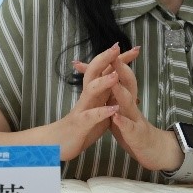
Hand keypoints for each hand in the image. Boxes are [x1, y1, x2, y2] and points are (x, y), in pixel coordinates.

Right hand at [54, 43, 132, 159]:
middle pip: (94, 72)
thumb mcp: (97, 105)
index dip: (119, 59)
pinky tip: (113, 108)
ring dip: (103, 82)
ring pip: (91, 91)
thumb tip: (116, 77)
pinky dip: (102, 112)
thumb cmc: (81, 125)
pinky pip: (91, 116)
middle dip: (106, 59)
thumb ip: (105, 91)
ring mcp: (83, 108)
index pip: (106, 70)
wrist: (57, 145)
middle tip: (117, 47)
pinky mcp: (81, 124)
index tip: (135, 48)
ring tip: (115, 75)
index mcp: (94, 91)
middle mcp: (88, 96)